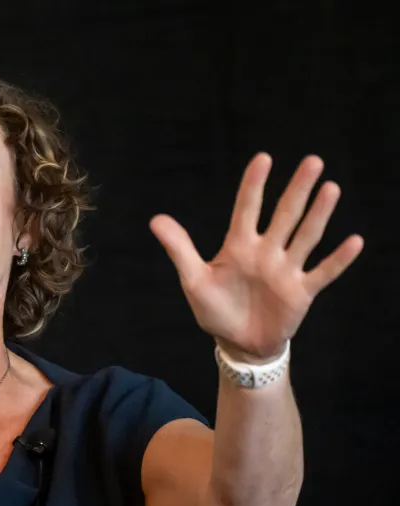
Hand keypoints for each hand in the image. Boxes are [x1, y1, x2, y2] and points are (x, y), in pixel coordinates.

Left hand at [150, 153, 363, 361]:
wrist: (237, 343)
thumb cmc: (215, 309)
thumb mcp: (193, 280)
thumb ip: (180, 249)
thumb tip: (155, 219)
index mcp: (239, 246)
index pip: (247, 209)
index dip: (253, 185)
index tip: (263, 158)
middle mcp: (266, 252)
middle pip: (284, 216)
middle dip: (297, 190)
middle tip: (312, 161)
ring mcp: (285, 270)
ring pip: (305, 237)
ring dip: (318, 214)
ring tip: (330, 188)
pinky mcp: (301, 292)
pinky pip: (322, 272)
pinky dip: (338, 259)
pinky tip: (354, 241)